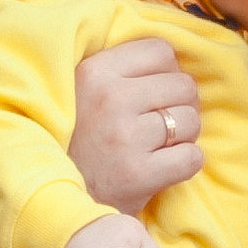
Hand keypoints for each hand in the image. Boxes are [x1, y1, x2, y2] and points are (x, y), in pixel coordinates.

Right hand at [70, 34, 205, 211]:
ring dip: (184, 135)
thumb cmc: (77, 139)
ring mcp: (125, 137)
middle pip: (183, 85)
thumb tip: (176, 58)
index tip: (154, 92)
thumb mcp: (83, 89)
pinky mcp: (138, 174)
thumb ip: (122, 69)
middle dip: (180, 104)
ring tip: (159, 145)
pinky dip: (185, 163)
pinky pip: (192, 157)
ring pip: (192, 121)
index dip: (166, 71)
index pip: (160, 50)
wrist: (54, 196)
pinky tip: (164, 166)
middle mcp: (110, 99)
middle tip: (161, 123)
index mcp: (95, 71)